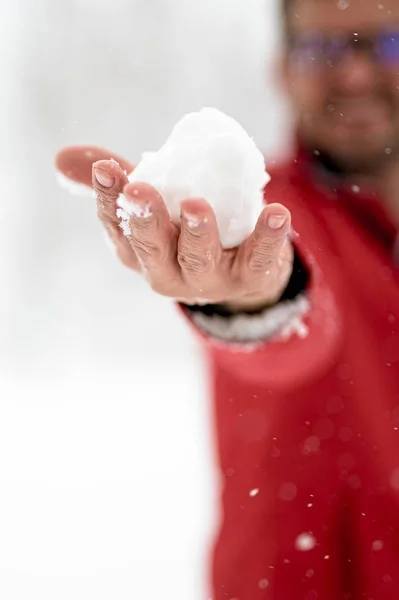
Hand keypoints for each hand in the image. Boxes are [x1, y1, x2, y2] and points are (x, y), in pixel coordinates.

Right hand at [56, 146, 292, 310]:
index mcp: (139, 252)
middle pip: (151, 249)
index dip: (109, 200)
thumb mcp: (153, 207)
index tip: (108, 169)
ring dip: (197, 233)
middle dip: (145, 221)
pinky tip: (276, 213)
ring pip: (199, 261)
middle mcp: (167, 272)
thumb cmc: (186, 232)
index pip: (116, 227)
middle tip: (140, 191)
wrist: (242, 271)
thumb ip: (118, 182)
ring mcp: (208, 280)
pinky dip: (267, 238)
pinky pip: (258, 261)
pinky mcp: (248, 278)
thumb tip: (62, 158)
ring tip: (197, 206)